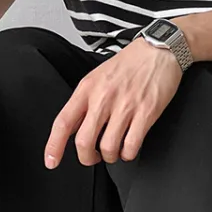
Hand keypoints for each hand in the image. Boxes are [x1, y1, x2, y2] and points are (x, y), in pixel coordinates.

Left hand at [45, 39, 182, 168]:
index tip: (51, 162)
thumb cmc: (127, 66)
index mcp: (87, 89)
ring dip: (110, 156)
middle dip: (87, 158)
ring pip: (108, 148)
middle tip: (93, 156)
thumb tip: (72, 131)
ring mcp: (125, 106)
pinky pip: (131, 146)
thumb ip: (83, 104)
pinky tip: (128, 147)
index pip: (63, 123)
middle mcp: (103, 98)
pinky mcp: (146, 113)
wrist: (159, 49)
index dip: (54, 146)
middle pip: (84, 142)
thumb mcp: (96, 78)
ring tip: (114, 149)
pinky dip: (128, 154)